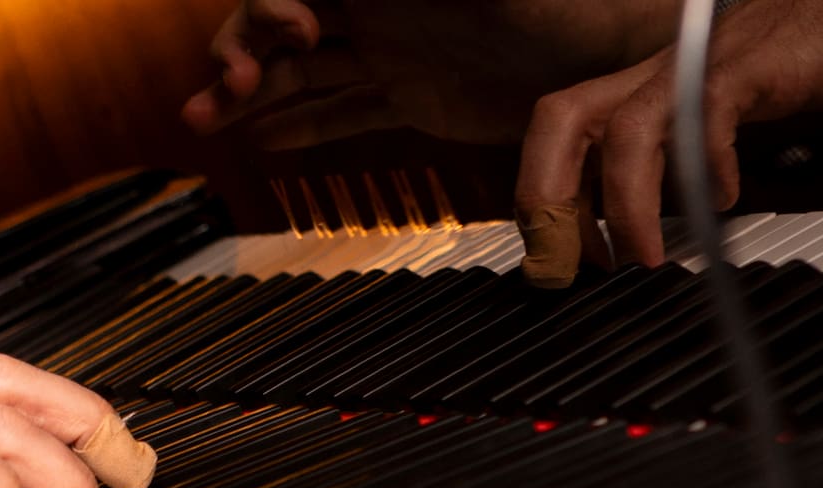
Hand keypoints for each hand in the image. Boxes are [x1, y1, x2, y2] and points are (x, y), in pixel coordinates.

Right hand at [181, 0, 677, 148]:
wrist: (620, 51)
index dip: (269, 6)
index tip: (291, 33)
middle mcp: (376, 6)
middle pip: (277, 26)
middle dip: (239, 52)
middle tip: (227, 91)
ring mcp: (391, 52)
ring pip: (295, 72)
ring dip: (243, 94)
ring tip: (202, 120)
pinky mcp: (412, 98)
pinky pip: (339, 112)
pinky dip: (295, 126)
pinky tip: (257, 139)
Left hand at [514, 0, 822, 286]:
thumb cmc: (782, 72)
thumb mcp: (702, 126)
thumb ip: (661, 169)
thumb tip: (623, 238)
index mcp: (630, 92)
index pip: (553, 141)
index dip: (544, 204)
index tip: (563, 262)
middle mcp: (648, 77)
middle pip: (562, 121)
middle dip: (548, 198)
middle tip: (567, 265)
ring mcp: (693, 69)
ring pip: (625, 129)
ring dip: (624, 205)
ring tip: (642, 257)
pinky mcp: (745, 69)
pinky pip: (706, 119)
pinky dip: (706, 168)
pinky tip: (723, 200)